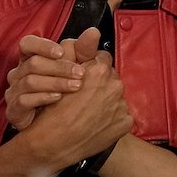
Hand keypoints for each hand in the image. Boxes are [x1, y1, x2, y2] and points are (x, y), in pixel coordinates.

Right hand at [5, 28, 102, 129]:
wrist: (55, 129)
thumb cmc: (65, 95)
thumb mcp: (76, 70)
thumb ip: (83, 52)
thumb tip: (94, 31)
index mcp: (31, 59)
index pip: (27, 44)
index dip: (42, 46)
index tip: (62, 52)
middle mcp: (20, 73)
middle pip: (34, 63)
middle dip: (59, 67)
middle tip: (81, 73)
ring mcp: (14, 91)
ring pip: (30, 80)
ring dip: (56, 82)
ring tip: (77, 86)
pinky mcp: (13, 110)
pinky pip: (24, 100)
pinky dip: (43, 98)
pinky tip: (59, 98)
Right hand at [22, 50, 132, 169]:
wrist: (52, 145)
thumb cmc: (51, 109)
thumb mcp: (60, 76)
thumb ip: (77, 52)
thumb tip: (94, 31)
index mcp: (99, 71)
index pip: (102, 58)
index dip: (91, 68)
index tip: (82, 78)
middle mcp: (114, 86)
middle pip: (111, 78)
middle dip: (100, 84)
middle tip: (84, 97)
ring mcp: (121, 105)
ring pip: (116, 96)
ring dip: (106, 101)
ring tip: (88, 112)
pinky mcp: (125, 122)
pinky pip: (120, 115)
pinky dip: (111, 117)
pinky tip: (95, 123)